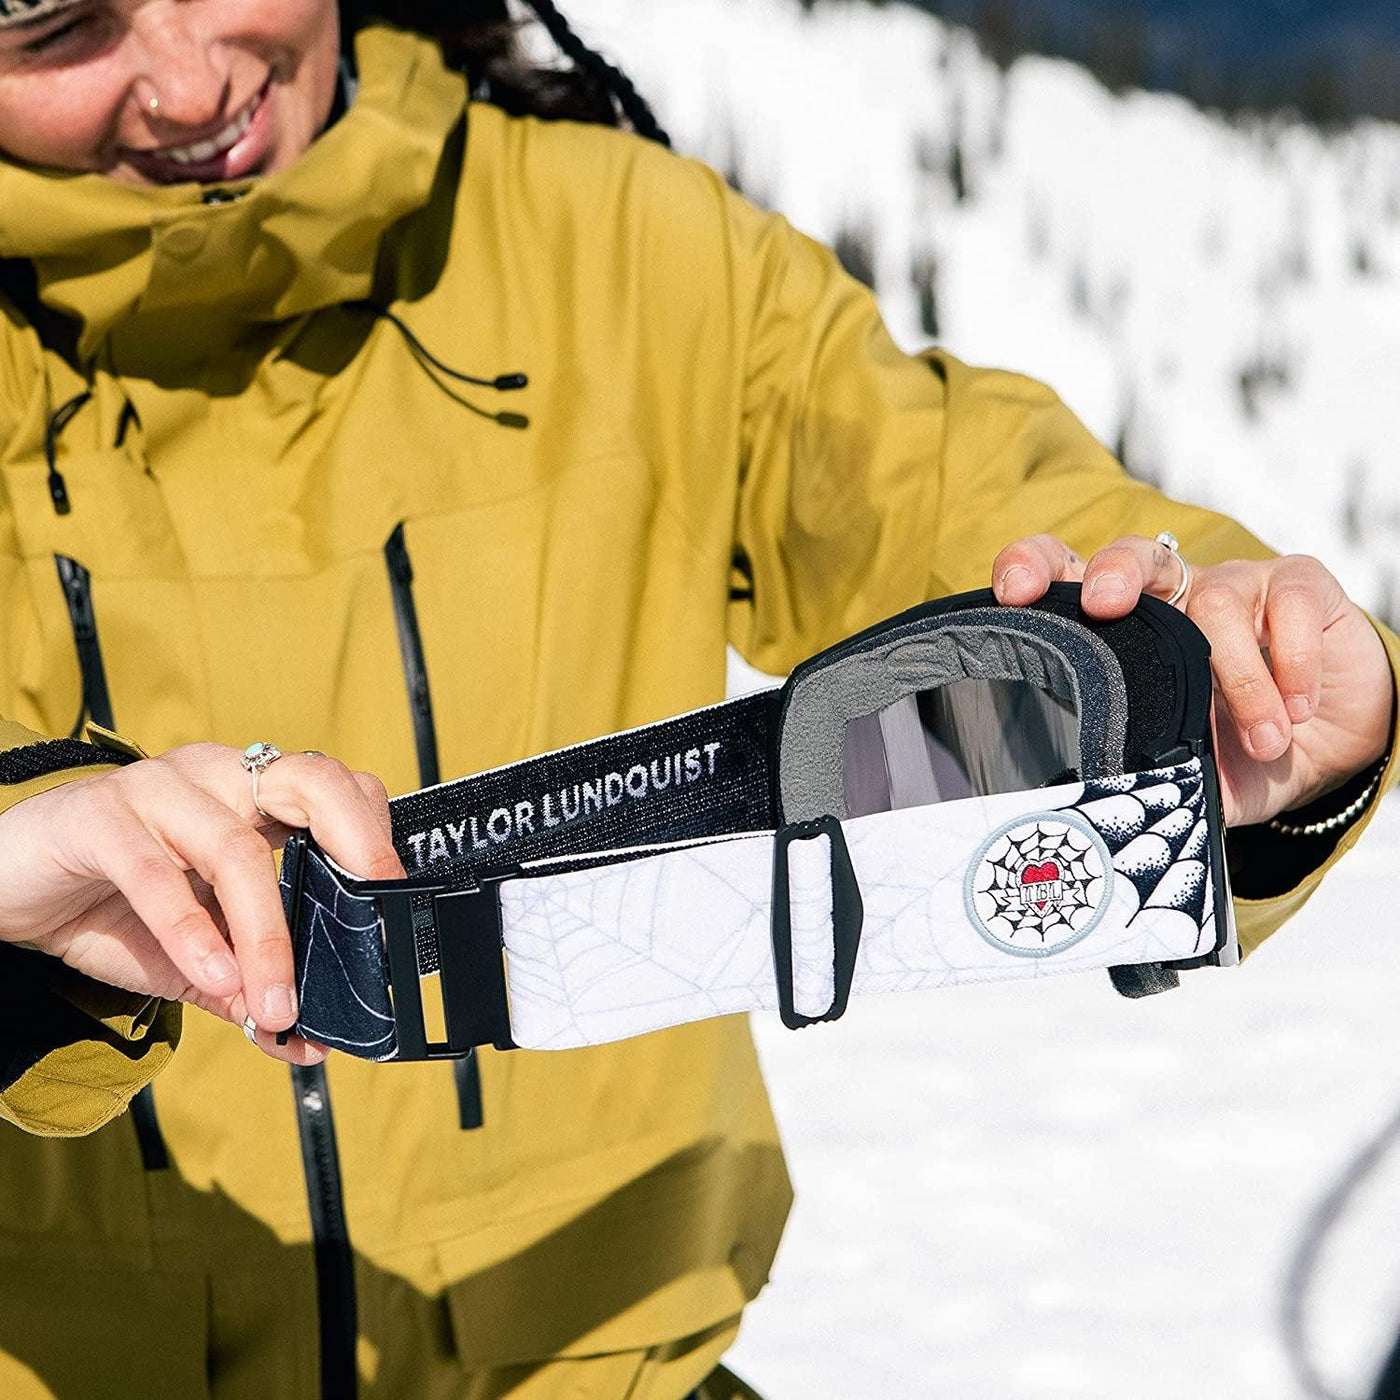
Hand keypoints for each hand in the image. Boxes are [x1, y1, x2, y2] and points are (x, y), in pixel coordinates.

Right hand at [0, 743, 405, 1063]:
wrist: (7, 890)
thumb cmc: (112, 908)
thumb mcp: (194, 957)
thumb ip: (249, 988)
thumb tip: (306, 1040)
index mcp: (254, 797)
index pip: (341, 790)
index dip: (376, 836)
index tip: (397, 902)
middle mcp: (219, 778)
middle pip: (312, 782)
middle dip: (358, 841)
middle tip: (376, 914)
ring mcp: (160, 788)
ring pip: (238, 848)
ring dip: (267, 934)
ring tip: (277, 1000)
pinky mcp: (99, 815)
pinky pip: (156, 871)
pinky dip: (192, 929)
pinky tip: (213, 974)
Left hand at [991, 534, 1394, 826]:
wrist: (1324, 752)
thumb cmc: (1231, 754)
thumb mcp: (1173, 774)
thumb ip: (1131, 779)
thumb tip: (1081, 811)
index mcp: (1123, 630)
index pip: (1065, 576)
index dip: (1034, 569)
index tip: (1013, 593)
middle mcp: (1173, 595)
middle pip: (1134, 555)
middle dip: (1114, 571)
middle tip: (1104, 605)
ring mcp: (1235, 584)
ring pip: (1217, 601)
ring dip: (1239, 680)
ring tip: (1264, 742)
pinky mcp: (1298, 586)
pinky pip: (1289, 603)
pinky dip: (1292, 663)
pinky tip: (1297, 711)